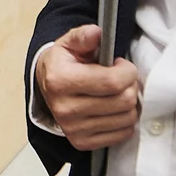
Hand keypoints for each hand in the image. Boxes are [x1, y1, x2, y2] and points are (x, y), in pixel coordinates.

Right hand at [36, 24, 141, 151]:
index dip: (128, 71)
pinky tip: (114, 109)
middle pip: (123, 101)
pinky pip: (122, 134)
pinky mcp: (82, 142)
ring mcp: (73, 128)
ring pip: (126, 119)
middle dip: (130, 86)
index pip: (113, 81)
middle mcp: (65, 108)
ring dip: (129, 104)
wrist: (45, 88)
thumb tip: (97, 33)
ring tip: (117, 93)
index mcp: (60, 80)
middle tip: (121, 79)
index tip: (122, 65)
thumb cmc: (62, 64)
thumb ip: (83, 36)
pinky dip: (124, 121)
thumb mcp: (68, 44)